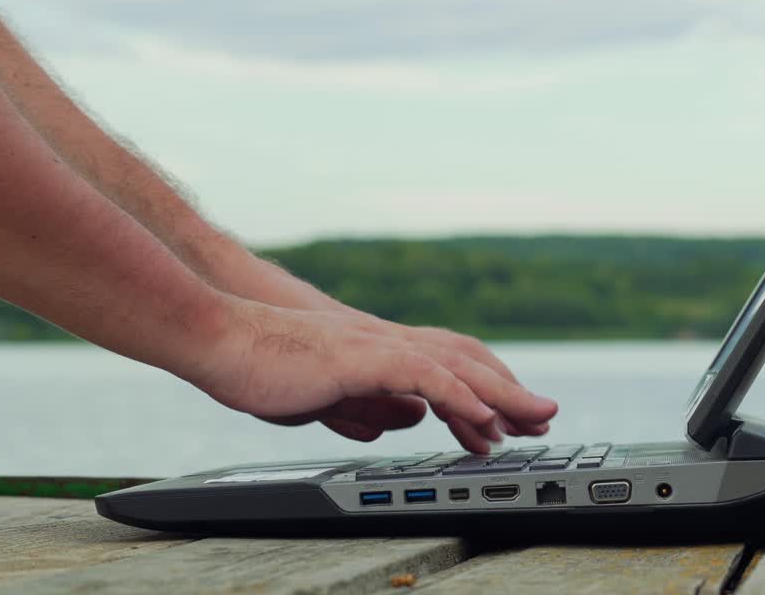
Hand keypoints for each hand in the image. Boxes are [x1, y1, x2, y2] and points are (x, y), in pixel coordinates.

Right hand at [188, 298, 556, 452]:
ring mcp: (378, 346)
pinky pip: (424, 375)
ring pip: (457, 365)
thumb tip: (407, 420)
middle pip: (467, 360)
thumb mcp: (327, 397)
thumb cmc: (263, 368)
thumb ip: (367, 407)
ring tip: (532, 419)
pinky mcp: (362, 357)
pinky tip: (483, 417)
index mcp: (381, 352)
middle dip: (510, 390)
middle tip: (543, 418)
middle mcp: (389, 342)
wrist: (221, 342)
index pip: (449, 365)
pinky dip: (460, 396)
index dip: (485, 390)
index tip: (510, 422)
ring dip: (500, 393)